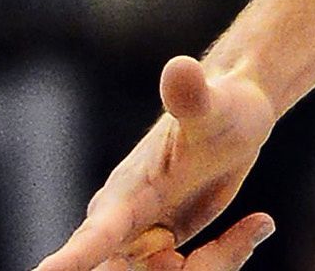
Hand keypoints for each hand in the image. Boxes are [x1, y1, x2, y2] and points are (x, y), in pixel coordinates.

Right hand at [35, 57, 277, 270]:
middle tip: (182, 247)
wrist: (233, 114)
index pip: (97, 233)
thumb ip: (191, 96)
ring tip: (219, 232)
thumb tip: (179, 65)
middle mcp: (121, 219)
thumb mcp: (214, 107)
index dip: (73, 259)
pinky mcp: (155, 244)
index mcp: (127, 192)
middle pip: (120, 270)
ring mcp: (137, 234)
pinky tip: (241, 234)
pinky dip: (204, 264)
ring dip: (187, 266)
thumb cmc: (223, 107)